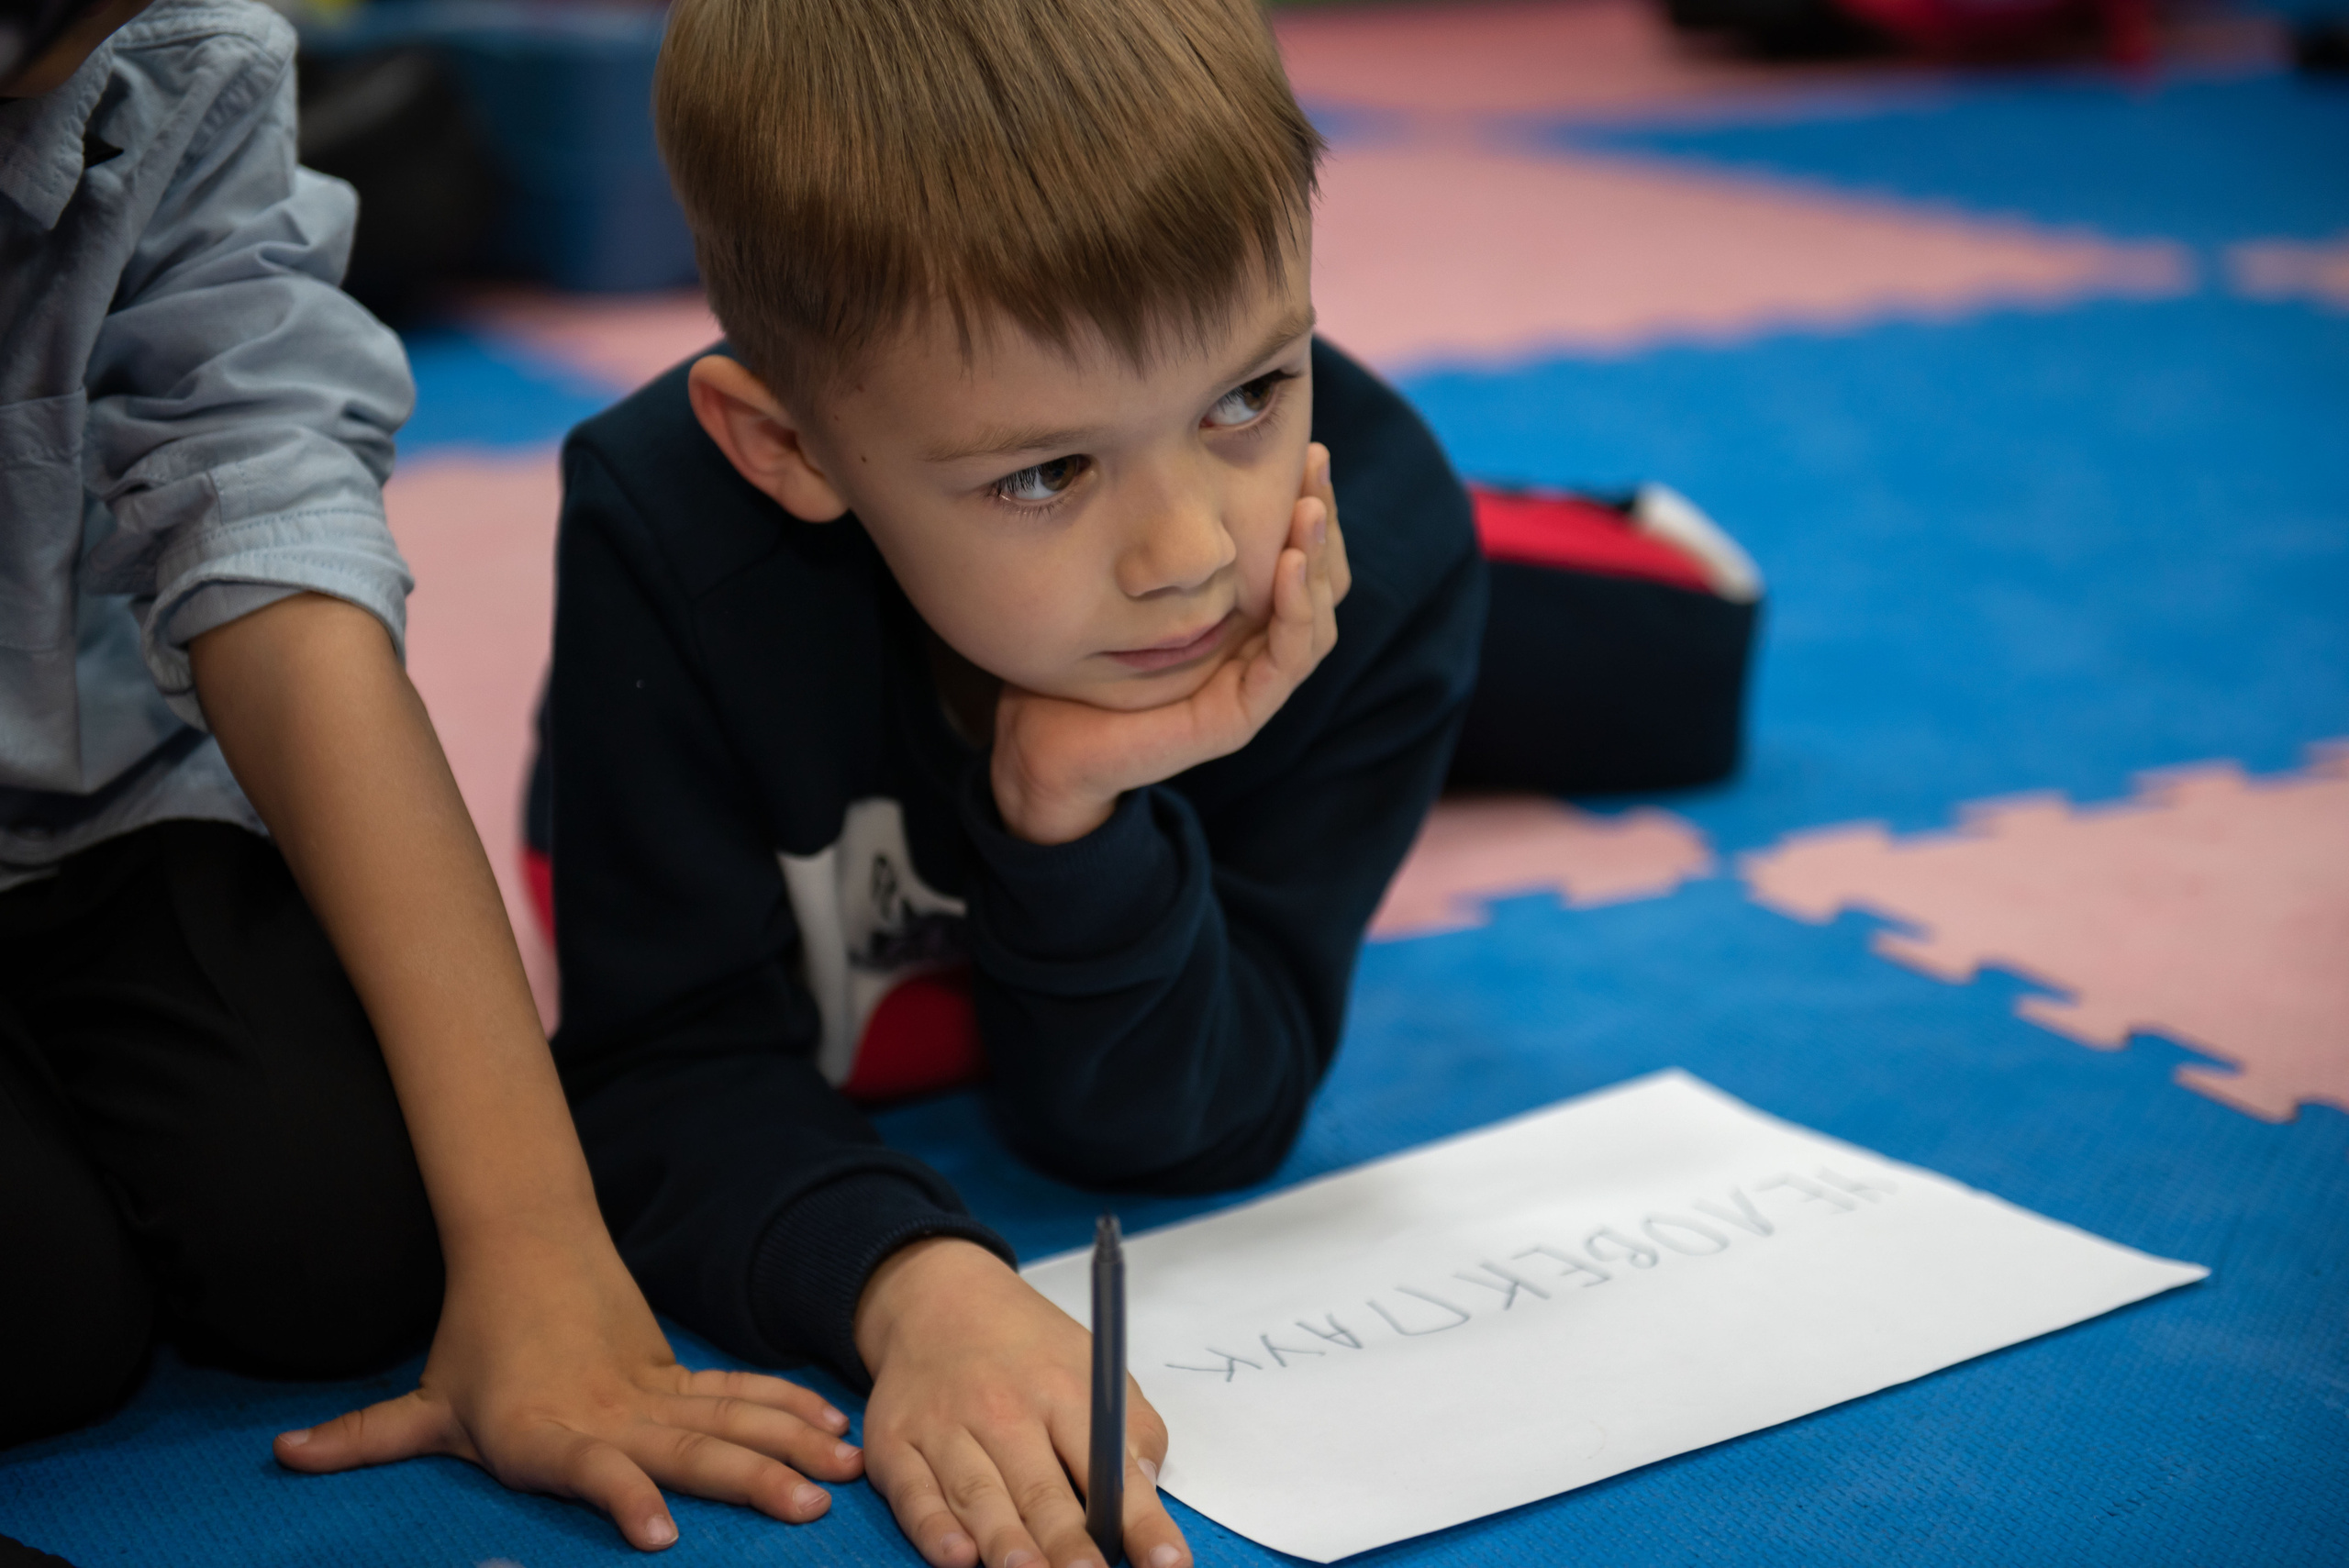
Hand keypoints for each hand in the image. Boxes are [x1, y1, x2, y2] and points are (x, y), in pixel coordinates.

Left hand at [274, 1227, 864, 1549]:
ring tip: (839, 1471)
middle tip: (804, 1507)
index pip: (592, 1469)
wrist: (524, 1248)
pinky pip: (741, 1393)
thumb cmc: (473, 1343)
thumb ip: (362, 1440)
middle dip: (751, 1477)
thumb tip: (282, 1456)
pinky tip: (835, 1430)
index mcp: (548, 1431)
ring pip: (731, 1418)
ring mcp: (653, 1390)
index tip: (660, 1536)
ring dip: (787, 1444)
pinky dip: (789, 1409)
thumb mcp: (422, 1403)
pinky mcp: (676, 1376)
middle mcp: (611, 1411)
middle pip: (689, 1446)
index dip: (622, 1497)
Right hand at [855, 1238, 1190, 1567]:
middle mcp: (1004, 1410)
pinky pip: (915, 1494)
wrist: (939, 1297)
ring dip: (1006, 1542)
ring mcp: (946, 1427)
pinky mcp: (895, 1444)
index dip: (1141, 1522)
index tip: (1169, 1565)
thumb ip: (1131, 1432)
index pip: (1111, 1466)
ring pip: (978, 1497)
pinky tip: (957, 1556)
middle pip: (1041, 1490)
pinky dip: (933, 1528)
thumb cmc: (1031, 1350)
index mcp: (1065, 1392)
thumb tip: (1145, 1496)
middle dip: (1069, 1544)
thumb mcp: (1096, 1368)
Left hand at [992, 443, 1350, 844]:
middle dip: (1322, 517)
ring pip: (1318, 617)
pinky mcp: (1238, 715)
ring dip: (1319, 559)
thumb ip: (1158, 541)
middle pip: (1322, 580)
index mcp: (1238, 621)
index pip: (1299, 557)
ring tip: (1309, 507)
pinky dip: (1298, 611)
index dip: (1309, 504)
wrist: (1040, 743)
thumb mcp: (1122, 584)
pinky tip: (1290, 564)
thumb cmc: (1073, 661)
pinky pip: (1290, 659)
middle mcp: (1253, 652)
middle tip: (1316, 460)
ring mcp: (1252, 686)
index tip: (1306, 449)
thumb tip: (1175, 452)